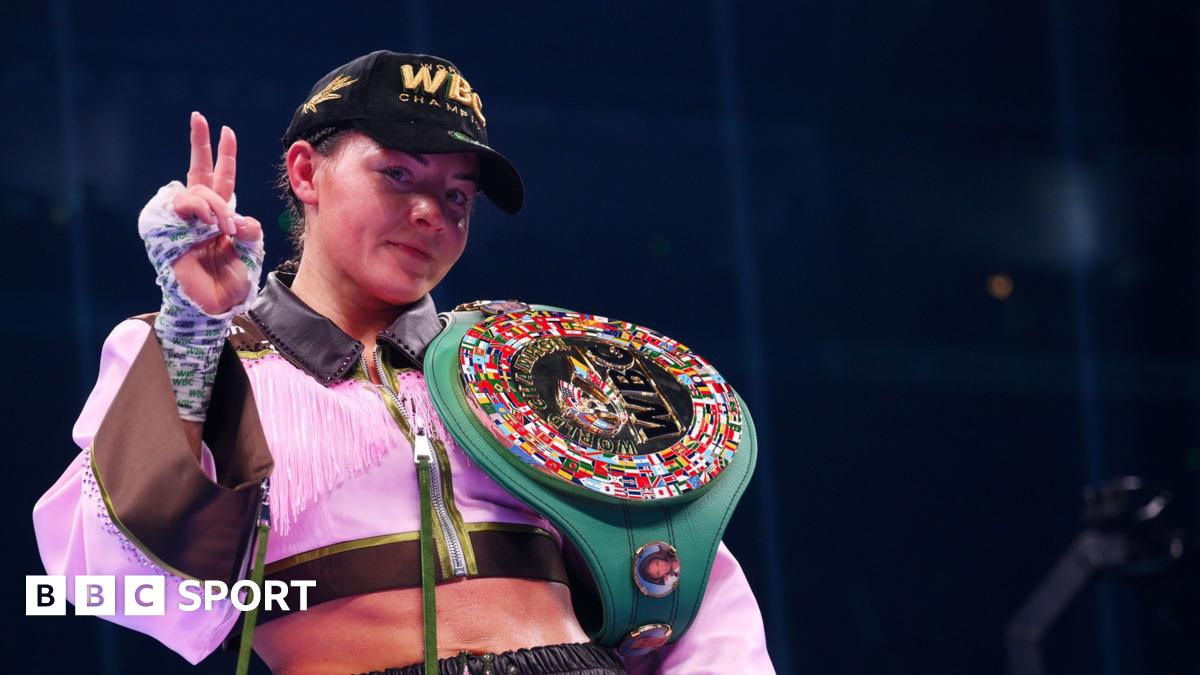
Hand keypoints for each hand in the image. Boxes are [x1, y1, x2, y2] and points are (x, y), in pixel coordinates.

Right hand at [170, 112, 263, 314]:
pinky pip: (184, 204)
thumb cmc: (233, 279)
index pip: (223, 179)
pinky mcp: (168, 228)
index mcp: (222, 215)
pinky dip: (202, 211)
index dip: (225, 156)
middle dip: (199, 143)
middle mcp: (202, 213)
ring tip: (225, 228)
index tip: (227, 130)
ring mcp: (184, 219)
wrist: (215, 304)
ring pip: (199, 191)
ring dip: (217, 206)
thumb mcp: (252, 249)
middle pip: (199, 171)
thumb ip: (250, 228)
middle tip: (199, 117)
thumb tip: (236, 218)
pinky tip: (211, 225)